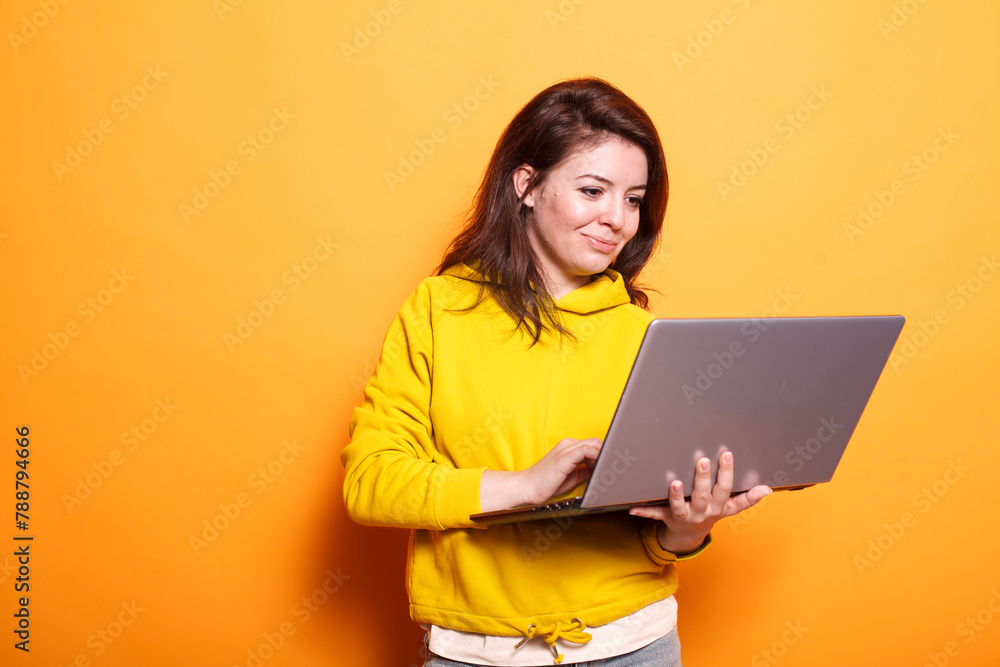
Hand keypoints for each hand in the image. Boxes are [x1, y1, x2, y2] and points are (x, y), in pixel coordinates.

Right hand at [480, 438, 601, 511]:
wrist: (527, 487)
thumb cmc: (546, 483)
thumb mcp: (572, 476)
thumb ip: (585, 469)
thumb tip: (600, 470)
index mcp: (568, 447)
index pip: (593, 445)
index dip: (604, 455)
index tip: (610, 467)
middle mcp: (567, 445)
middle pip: (596, 442)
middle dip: (607, 454)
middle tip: (611, 469)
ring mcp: (566, 449)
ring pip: (594, 444)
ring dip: (604, 456)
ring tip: (606, 471)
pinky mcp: (564, 457)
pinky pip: (586, 450)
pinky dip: (596, 457)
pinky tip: (598, 468)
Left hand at [628, 451, 770, 553]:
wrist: (689, 535)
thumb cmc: (710, 512)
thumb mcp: (729, 508)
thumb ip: (746, 499)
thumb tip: (768, 490)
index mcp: (717, 507)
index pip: (725, 490)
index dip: (727, 474)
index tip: (726, 454)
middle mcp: (701, 513)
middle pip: (703, 496)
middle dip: (703, 479)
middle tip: (702, 460)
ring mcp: (683, 516)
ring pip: (680, 507)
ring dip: (677, 496)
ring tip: (674, 483)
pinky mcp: (666, 517)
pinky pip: (655, 515)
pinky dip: (644, 511)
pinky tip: (633, 507)